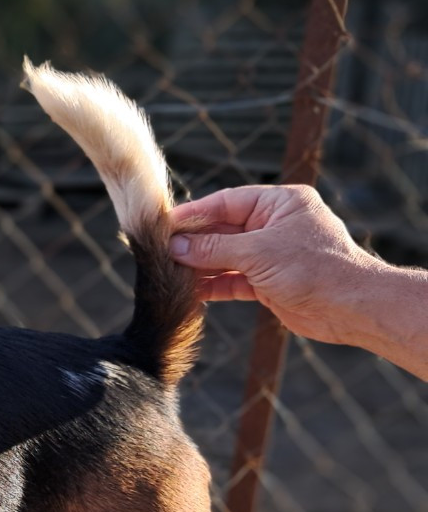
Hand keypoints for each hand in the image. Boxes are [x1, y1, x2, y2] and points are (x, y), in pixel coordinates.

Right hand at [168, 184, 388, 345]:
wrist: (351, 308)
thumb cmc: (315, 269)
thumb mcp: (258, 252)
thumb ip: (213, 248)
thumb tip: (175, 245)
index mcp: (280, 203)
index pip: (226, 202)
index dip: (194, 214)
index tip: (164, 225)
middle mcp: (275, 226)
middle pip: (222, 230)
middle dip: (193, 243)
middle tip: (160, 251)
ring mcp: (271, 255)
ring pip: (225, 256)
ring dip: (199, 266)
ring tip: (169, 272)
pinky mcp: (268, 282)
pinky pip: (232, 279)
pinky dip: (213, 285)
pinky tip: (190, 291)